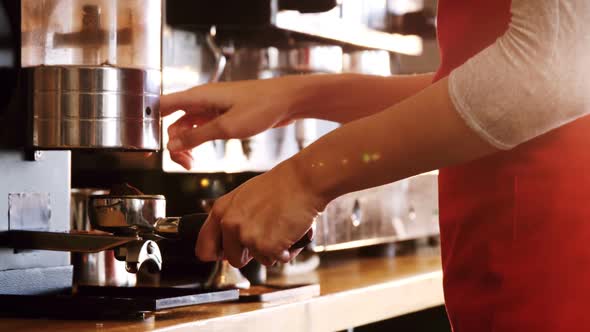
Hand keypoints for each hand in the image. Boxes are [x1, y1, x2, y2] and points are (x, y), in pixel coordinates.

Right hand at [160, 79, 297, 169]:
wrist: (288, 101)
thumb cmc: (261, 106)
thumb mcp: (226, 127)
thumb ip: (196, 136)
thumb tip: (172, 146)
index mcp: (199, 96)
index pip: (162, 105)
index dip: (150, 122)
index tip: (149, 142)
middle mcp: (203, 99)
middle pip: (174, 120)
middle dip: (174, 143)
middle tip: (184, 163)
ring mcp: (213, 107)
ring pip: (188, 126)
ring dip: (186, 144)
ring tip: (192, 163)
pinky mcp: (224, 114)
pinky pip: (203, 128)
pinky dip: (198, 140)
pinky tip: (201, 153)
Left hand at [195, 161, 323, 267]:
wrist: (303, 181)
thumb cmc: (280, 186)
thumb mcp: (244, 197)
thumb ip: (232, 218)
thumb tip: (227, 243)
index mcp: (221, 210)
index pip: (204, 247)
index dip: (218, 254)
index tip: (226, 254)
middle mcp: (230, 224)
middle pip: (233, 259)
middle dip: (251, 254)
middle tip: (266, 235)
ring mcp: (247, 236)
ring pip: (259, 260)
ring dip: (272, 250)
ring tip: (281, 228)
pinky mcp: (266, 246)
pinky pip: (276, 260)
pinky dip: (286, 251)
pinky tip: (290, 232)